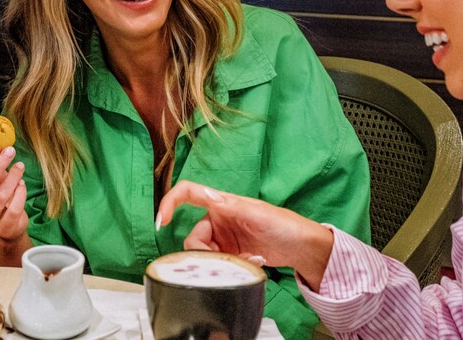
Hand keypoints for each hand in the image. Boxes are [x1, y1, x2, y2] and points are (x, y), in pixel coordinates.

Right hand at [156, 181, 334, 288]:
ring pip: (203, 255)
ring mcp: (222, 240)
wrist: (300, 247)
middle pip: (193, 237)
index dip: (169, 203)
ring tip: (246, 260)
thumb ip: (229, 206)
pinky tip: (250, 263)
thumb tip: (207, 198)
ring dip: (220, 262)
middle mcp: (217, 220)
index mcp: (220, 203)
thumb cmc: (282, 223)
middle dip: (204, 253)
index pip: (187, 194)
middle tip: (226, 259)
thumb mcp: (255, 212)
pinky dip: (229, 268)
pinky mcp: (229, 256)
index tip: (162, 221)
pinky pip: (217, 265)